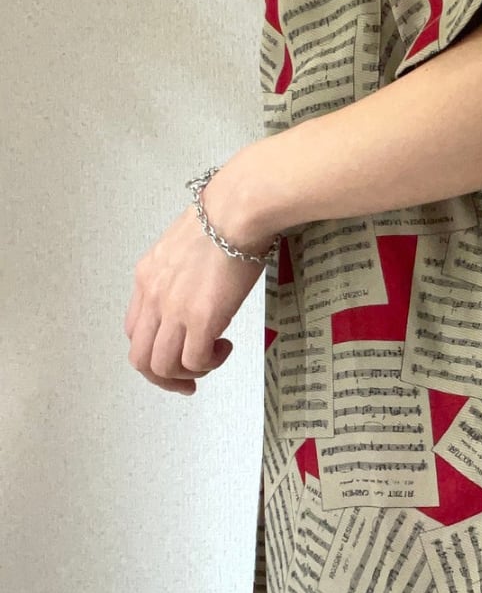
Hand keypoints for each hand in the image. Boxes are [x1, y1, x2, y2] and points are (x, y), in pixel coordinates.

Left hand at [124, 187, 269, 394]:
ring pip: (162, 367)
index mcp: (146, 278)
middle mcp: (152, 298)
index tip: (177, 352)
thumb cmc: (223, 217)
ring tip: (212, 359)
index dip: (154, 349)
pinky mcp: (201, 319)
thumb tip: (199, 284)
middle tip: (189, 381)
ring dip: (187, 374)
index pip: (134, 330)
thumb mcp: (186, 244)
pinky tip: (224, 347)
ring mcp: (174, 310)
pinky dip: (208, 364)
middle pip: (140, 358)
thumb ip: (182, 271)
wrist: (237, 211)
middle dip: (163, 378)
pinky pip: (193, 361)